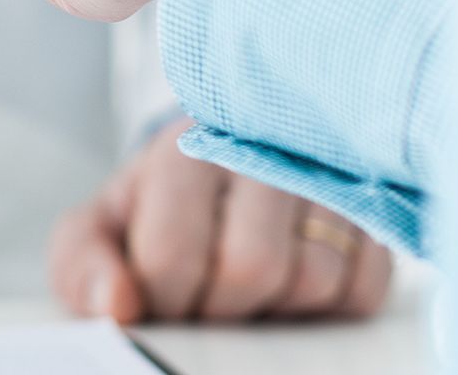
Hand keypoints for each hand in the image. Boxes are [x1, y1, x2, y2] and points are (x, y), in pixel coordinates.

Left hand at [51, 119, 391, 323]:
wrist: (220, 175)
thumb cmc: (153, 214)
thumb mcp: (98, 231)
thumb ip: (83, 267)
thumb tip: (116, 307)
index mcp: (183, 149)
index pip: (173, 253)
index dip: (163, 299)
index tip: (162, 298)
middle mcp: (263, 149)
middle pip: (251, 268)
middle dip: (222, 307)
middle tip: (209, 299)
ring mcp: (325, 177)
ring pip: (313, 278)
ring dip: (275, 307)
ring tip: (249, 288)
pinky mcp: (374, 216)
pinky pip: (365, 290)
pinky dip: (328, 307)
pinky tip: (293, 283)